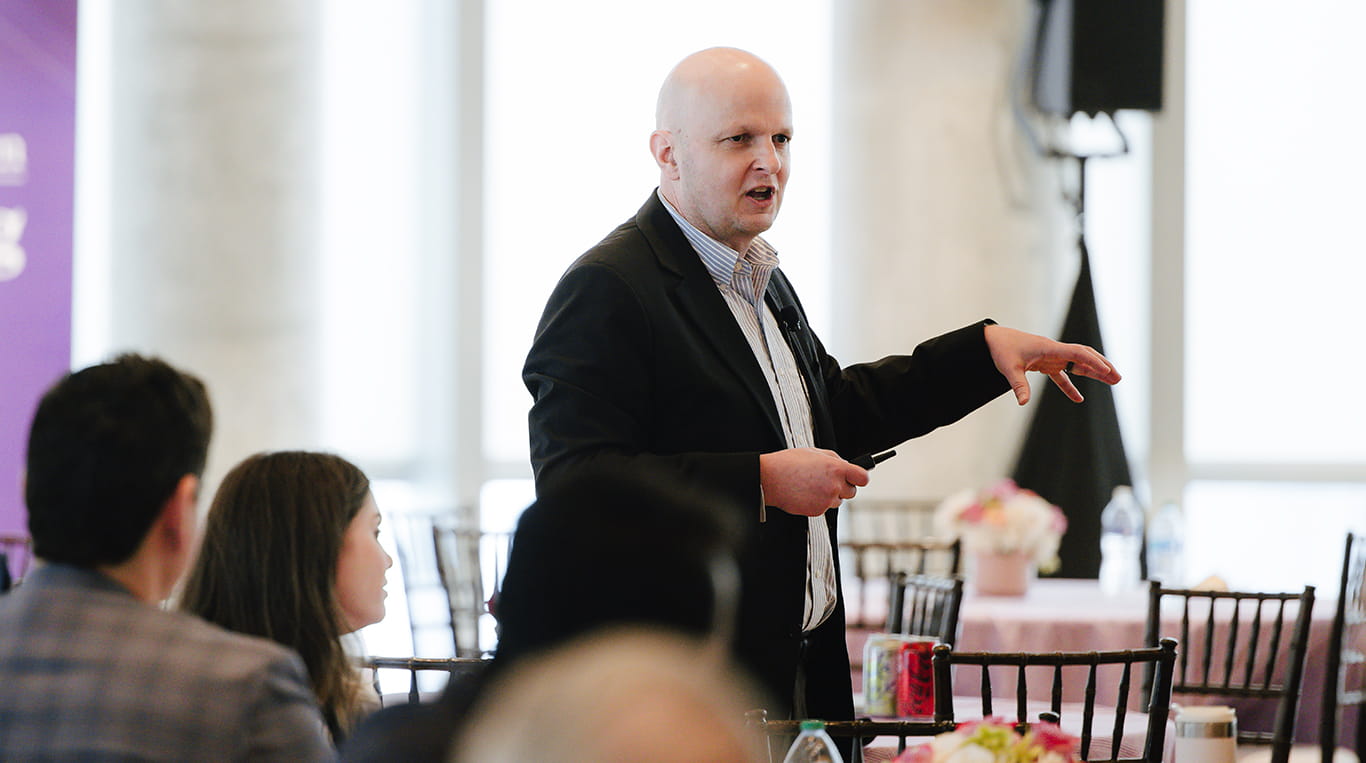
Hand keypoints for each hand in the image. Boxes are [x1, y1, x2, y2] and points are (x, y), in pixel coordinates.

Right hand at [759, 448, 869, 516]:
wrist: (770, 479)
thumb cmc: (788, 464)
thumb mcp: (814, 452)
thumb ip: (834, 459)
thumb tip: (845, 465)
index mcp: (836, 468)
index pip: (863, 478)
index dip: (860, 478)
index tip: (857, 478)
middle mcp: (834, 485)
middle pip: (852, 492)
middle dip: (843, 487)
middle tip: (829, 481)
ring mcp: (826, 500)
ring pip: (838, 501)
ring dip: (830, 495)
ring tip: (812, 486)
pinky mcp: (817, 511)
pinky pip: (824, 508)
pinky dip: (818, 503)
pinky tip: (806, 493)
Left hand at [984, 324, 1120, 405]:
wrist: (993, 340)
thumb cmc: (1001, 350)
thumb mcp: (1009, 368)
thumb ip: (1018, 385)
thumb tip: (1023, 403)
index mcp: (1049, 348)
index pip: (1077, 353)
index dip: (1093, 362)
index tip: (1106, 371)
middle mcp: (1054, 351)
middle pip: (1084, 356)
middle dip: (1101, 366)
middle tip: (1118, 378)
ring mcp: (1051, 357)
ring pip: (1078, 364)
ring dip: (1093, 373)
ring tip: (1111, 382)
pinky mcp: (1045, 363)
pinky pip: (1062, 375)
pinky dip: (1071, 386)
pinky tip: (1078, 398)